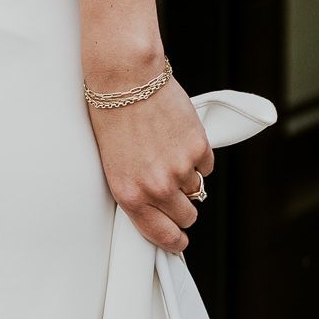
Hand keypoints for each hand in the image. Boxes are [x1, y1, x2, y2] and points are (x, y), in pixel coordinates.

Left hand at [89, 74, 214, 251]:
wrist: (125, 78)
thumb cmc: (112, 113)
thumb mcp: (113, 161)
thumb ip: (136, 188)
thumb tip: (155, 208)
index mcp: (129, 194)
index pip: (161, 236)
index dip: (174, 240)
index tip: (178, 239)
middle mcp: (156, 187)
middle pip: (186, 216)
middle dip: (182, 205)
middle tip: (172, 185)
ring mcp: (179, 169)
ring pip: (197, 190)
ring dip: (188, 176)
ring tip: (167, 150)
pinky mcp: (198, 149)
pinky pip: (206, 165)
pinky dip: (197, 155)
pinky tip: (176, 136)